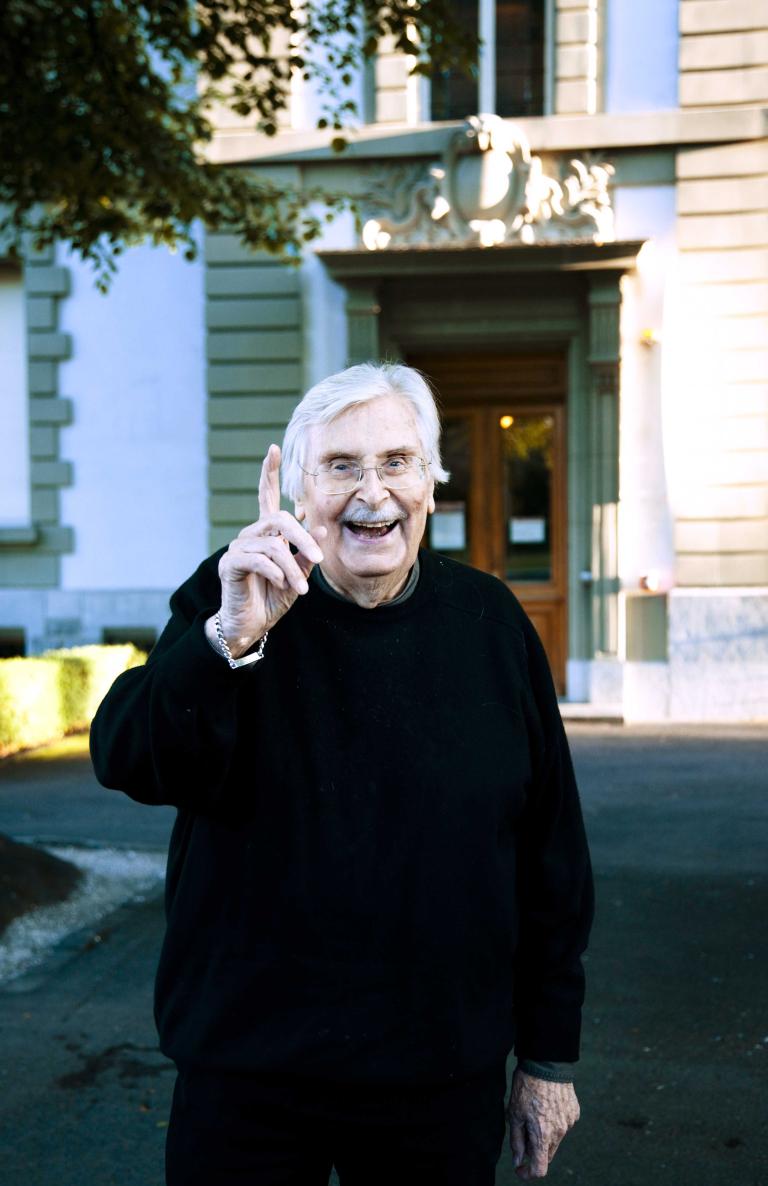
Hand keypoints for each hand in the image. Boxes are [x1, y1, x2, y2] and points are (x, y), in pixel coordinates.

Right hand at [209, 444, 325, 656]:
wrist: (251, 625)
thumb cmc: (273, 598)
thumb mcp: (298, 575)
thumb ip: (306, 553)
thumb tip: (319, 527)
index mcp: (267, 534)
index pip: (265, 496)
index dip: (268, 472)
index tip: (273, 448)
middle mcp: (251, 535)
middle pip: (279, 519)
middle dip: (303, 539)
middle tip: (320, 560)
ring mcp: (238, 548)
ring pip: (274, 546)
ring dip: (293, 568)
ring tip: (302, 590)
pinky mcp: (230, 564)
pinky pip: (258, 560)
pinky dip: (276, 572)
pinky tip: (283, 585)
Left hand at [506, 1069, 579, 1178]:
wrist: (547, 1062)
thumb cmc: (527, 1087)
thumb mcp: (514, 1114)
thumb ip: (516, 1141)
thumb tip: (518, 1161)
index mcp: (543, 1136)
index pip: (540, 1169)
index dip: (528, 1173)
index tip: (520, 1167)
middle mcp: (560, 1133)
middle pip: (547, 1154)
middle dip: (535, 1150)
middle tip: (524, 1132)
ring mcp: (569, 1122)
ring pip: (556, 1139)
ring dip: (545, 1135)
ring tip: (535, 1112)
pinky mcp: (575, 1112)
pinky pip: (563, 1125)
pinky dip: (554, 1122)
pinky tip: (547, 1105)